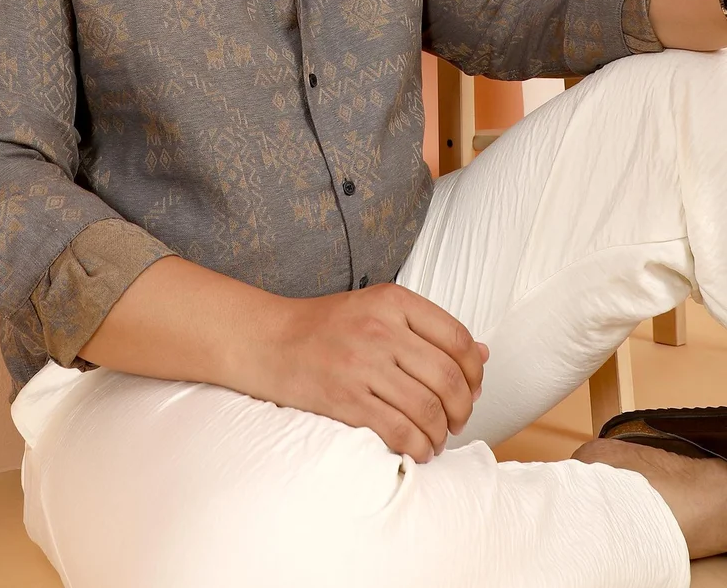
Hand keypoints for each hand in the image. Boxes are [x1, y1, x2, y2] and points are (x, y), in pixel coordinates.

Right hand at [249, 282, 487, 464]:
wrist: (268, 341)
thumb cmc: (327, 327)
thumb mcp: (379, 310)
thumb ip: (428, 329)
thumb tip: (482, 354)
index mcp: (393, 301)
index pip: (457, 339)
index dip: (474, 372)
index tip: (471, 389)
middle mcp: (381, 329)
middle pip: (448, 378)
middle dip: (463, 409)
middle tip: (458, 421)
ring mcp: (362, 364)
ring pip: (428, 409)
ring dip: (442, 433)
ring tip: (437, 438)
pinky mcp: (345, 398)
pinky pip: (399, 431)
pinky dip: (418, 447)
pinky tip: (418, 450)